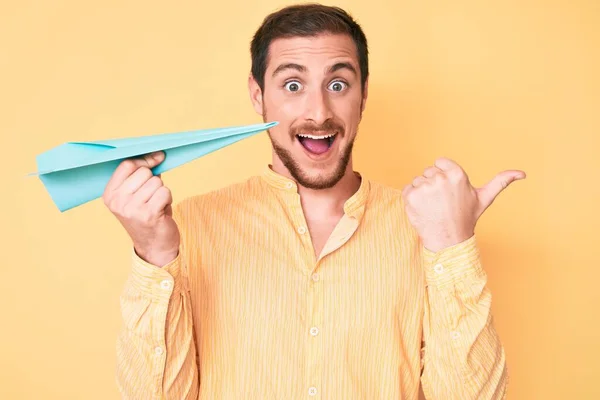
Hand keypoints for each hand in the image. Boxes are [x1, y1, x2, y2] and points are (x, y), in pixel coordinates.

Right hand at [103, 151, 179, 266]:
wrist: (154, 246)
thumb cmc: (148, 216)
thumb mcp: (136, 196)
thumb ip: (141, 176)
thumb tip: (157, 155)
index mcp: (110, 194)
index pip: (127, 165)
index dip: (144, 160)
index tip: (155, 159)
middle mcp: (117, 201)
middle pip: (143, 172)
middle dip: (153, 181)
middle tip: (151, 198)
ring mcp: (131, 208)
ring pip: (156, 182)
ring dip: (161, 192)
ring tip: (156, 205)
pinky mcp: (148, 214)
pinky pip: (165, 192)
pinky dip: (168, 199)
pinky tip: (162, 210)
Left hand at [402, 157, 525, 252]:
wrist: (448, 240)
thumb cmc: (466, 218)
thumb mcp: (484, 198)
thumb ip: (500, 182)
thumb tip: (522, 173)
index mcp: (457, 174)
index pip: (440, 162)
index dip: (443, 175)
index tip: (448, 190)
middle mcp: (441, 178)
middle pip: (428, 171)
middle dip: (433, 184)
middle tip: (442, 202)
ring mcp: (425, 187)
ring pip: (417, 180)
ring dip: (422, 192)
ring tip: (433, 206)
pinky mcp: (411, 196)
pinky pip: (407, 189)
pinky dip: (411, 198)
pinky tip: (423, 209)